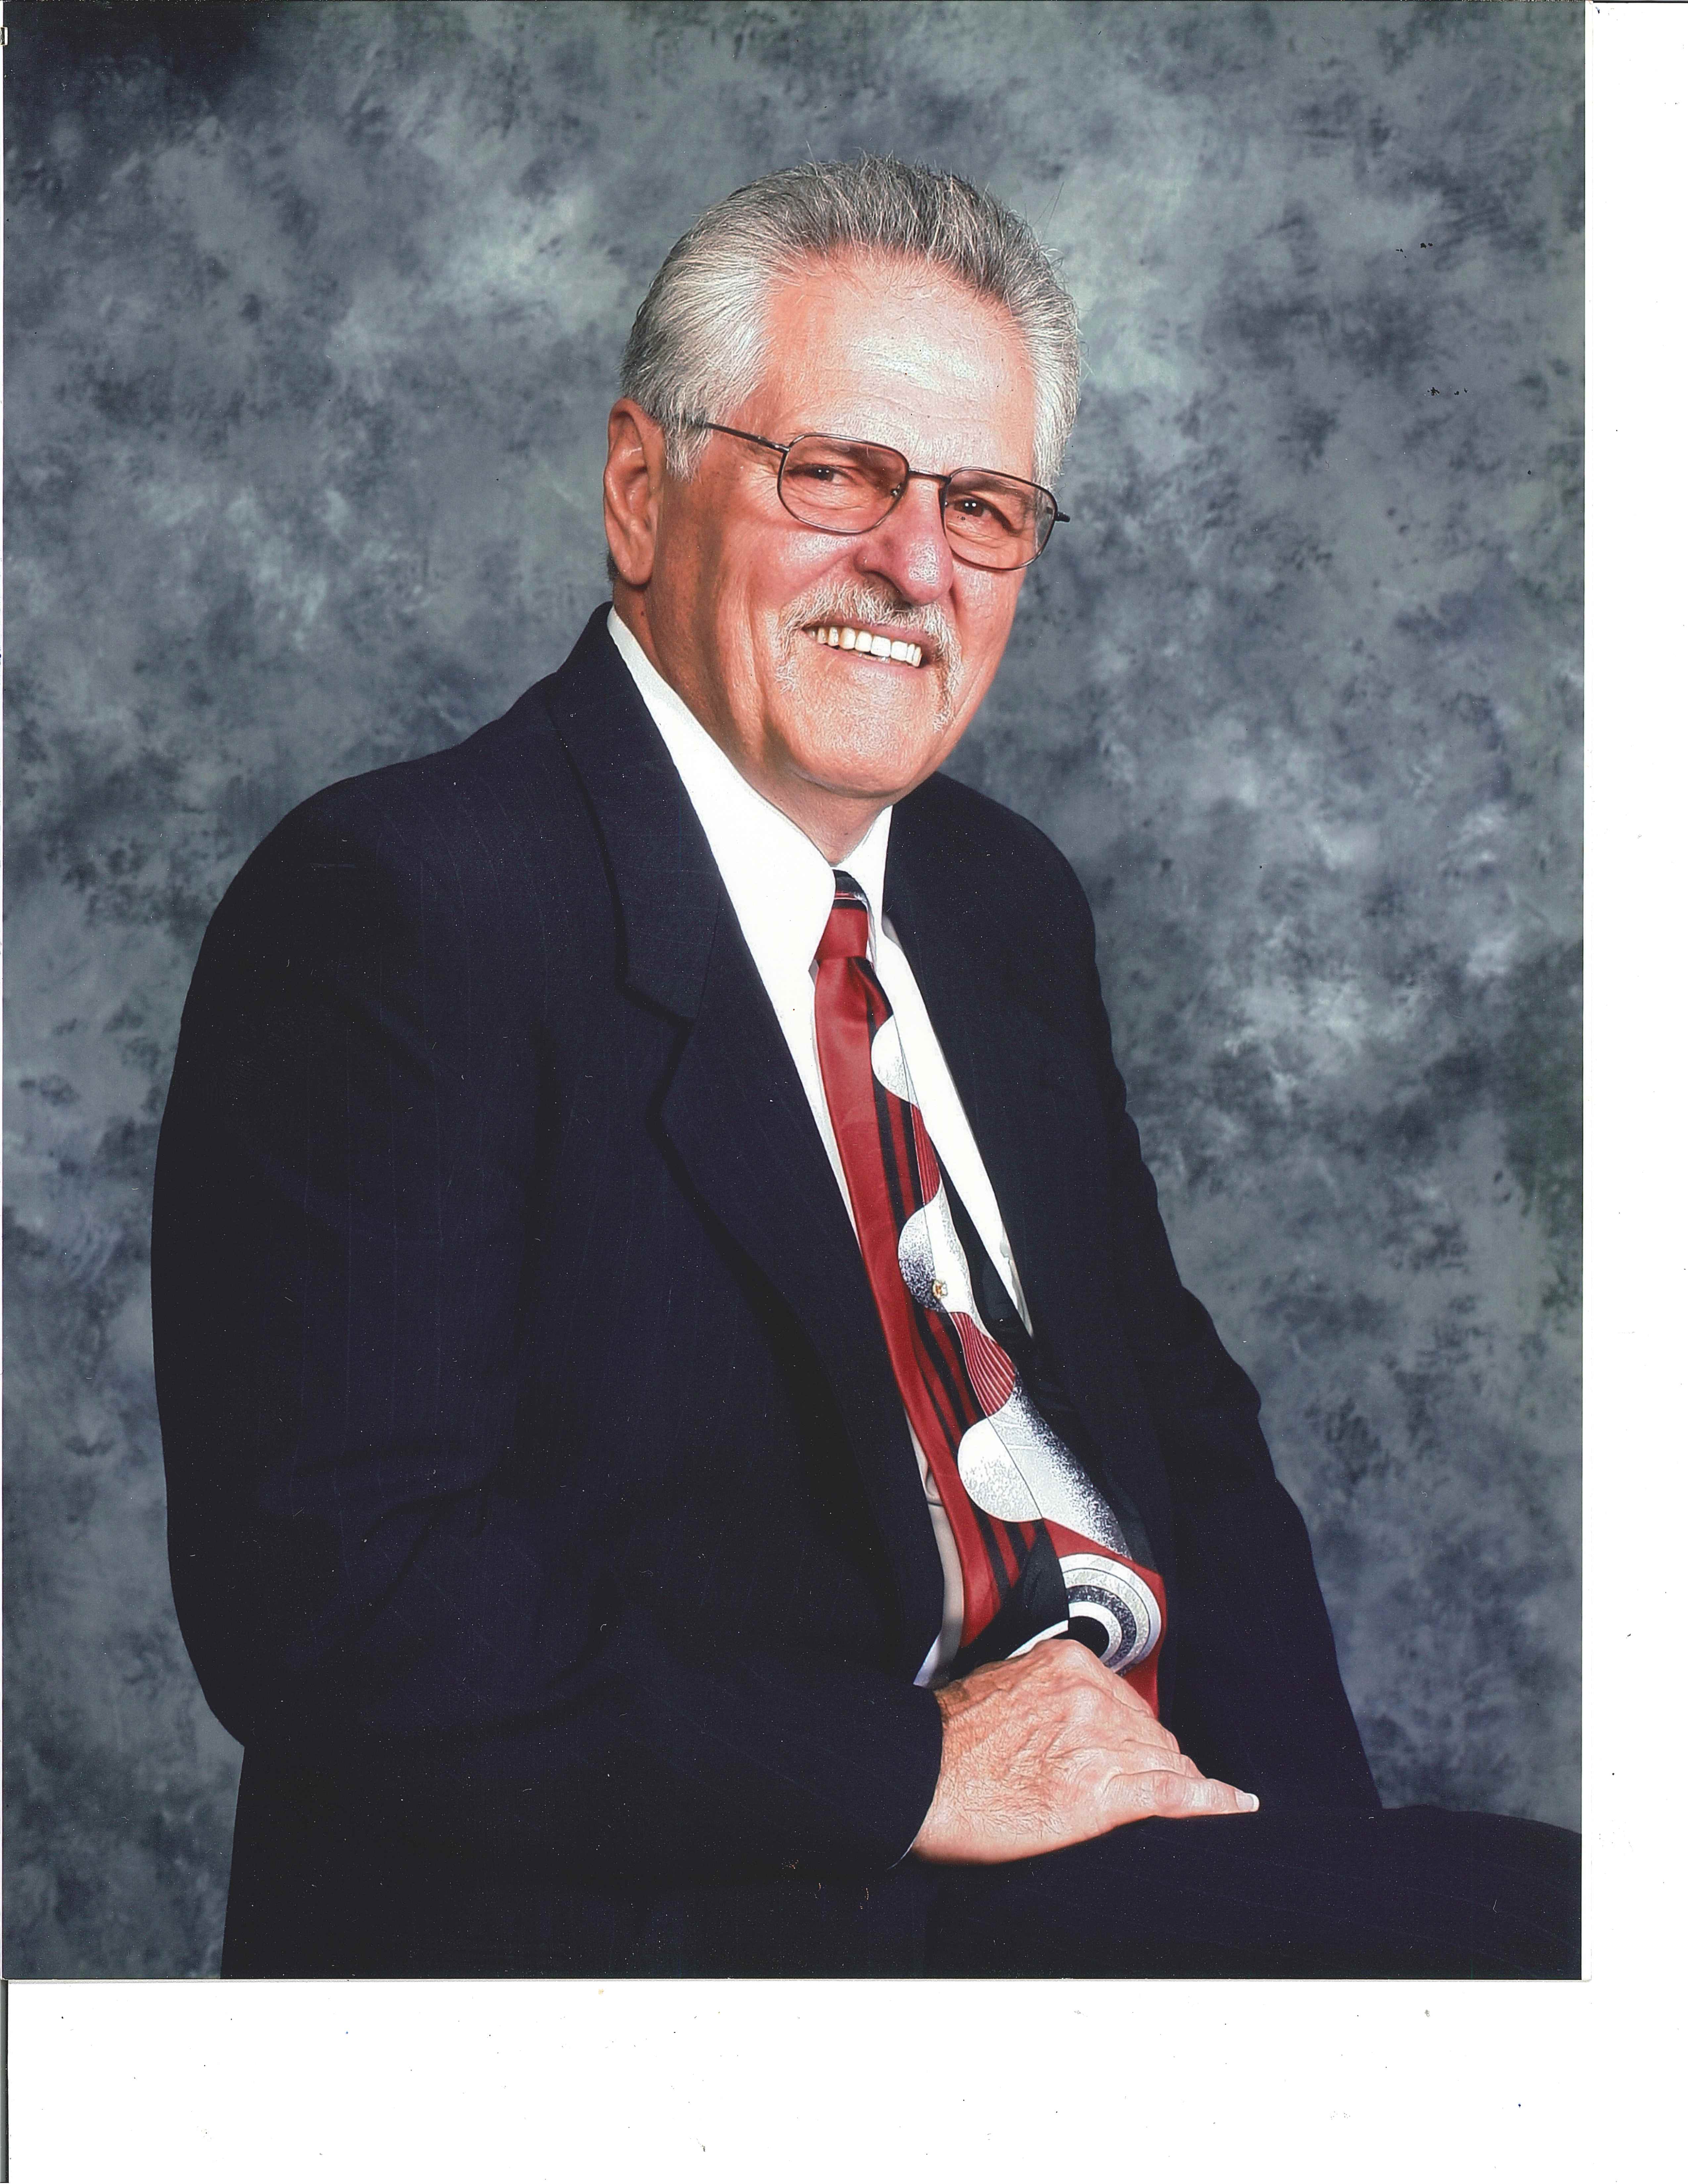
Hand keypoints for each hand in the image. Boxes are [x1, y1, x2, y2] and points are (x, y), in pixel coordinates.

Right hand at [910, 1637, 1258, 1864]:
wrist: (922, 1778)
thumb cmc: (950, 1738)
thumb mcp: (1002, 1683)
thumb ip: (1044, 1689)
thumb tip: (1061, 1705)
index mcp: (1068, 1667)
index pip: (1127, 1700)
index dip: (1132, 1731)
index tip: (1130, 1747)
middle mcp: (1090, 1699)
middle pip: (1149, 1732)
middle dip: (1152, 1757)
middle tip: (1144, 1781)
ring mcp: (1099, 1746)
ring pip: (1163, 1761)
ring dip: (1178, 1780)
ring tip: (1195, 1798)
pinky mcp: (1100, 1795)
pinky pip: (1171, 1794)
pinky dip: (1210, 1800)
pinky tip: (1235, 1803)